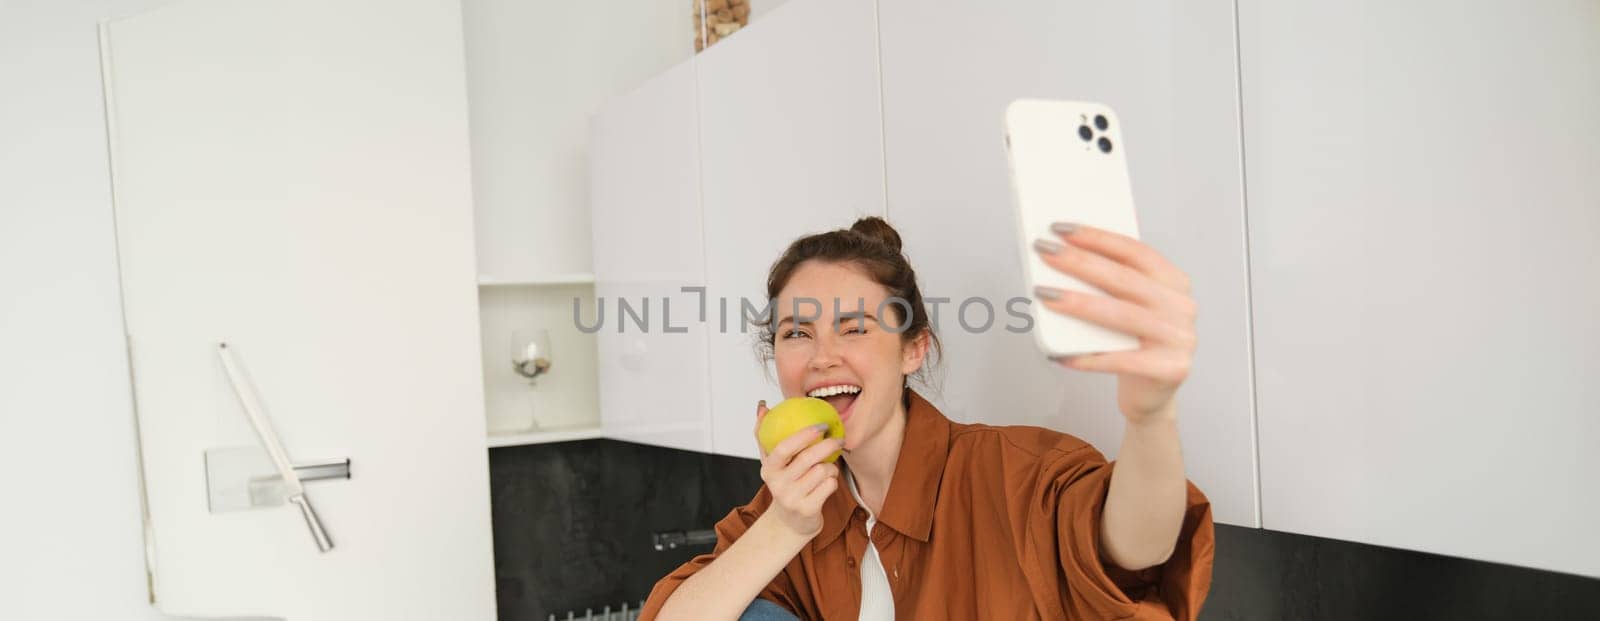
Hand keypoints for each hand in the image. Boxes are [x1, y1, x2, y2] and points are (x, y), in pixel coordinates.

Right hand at [753, 400, 841, 537]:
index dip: (803, 434)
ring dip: (831, 466)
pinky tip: (828, 481)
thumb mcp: (771, 462)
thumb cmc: (783, 484)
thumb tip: (762, 406)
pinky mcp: (808, 509)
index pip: (784, 448)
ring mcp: (793, 499)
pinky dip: (833, 480)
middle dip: (827, 445)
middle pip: (808, 459)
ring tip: (828, 467)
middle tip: (839, 438)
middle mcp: (778, 485)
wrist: (790, 523)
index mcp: (768, 470)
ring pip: (822, 471)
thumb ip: (765, 434)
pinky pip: (830, 485)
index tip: (821, 425)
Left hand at [1032, 223, 1197, 422]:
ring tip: (1045, 295)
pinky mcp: (1170, 369)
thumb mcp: (1128, 307)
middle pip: (1124, 279)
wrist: (1151, 395)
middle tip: (1045, 252)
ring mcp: (1180, 338)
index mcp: (1174, 282)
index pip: (1135, 251)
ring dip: (1079, 303)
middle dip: (1080, 262)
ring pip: (1122, 315)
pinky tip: (1060, 354)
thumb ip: (1109, 284)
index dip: (1097, 237)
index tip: (1061, 229)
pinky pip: (1121, 360)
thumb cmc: (1133, 344)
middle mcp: (1182, 307)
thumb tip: (1061, 257)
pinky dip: (1087, 357)